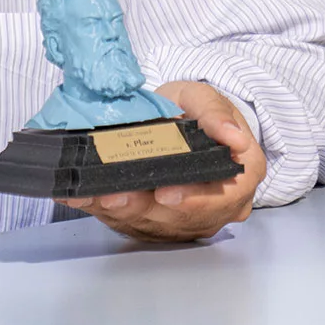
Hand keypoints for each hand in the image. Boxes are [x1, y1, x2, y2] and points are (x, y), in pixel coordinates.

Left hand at [60, 81, 264, 241]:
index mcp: (239, 178)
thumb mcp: (205, 98)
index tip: (165, 193)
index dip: (194, 199)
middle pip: (183, 218)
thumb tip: (233, 138)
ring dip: (122, 213)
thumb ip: (216, 115)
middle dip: (145, 208)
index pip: (223, 198)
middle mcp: (219, 208)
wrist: (183, 122)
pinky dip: (107, 212)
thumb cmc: (196, 111)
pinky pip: (134, 225)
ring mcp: (190, 222)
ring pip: (155, 225)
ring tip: (96, 196)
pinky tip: (85, 198)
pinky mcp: (161, 226)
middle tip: (116, 196)